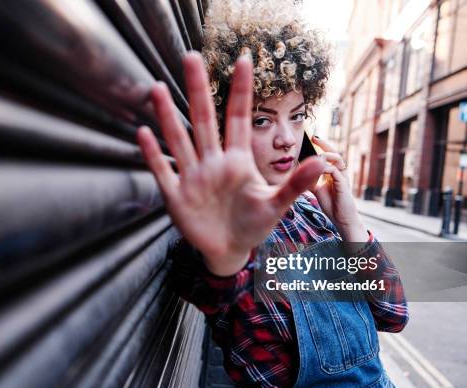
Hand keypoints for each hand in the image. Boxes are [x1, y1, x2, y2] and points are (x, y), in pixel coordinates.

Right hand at [137, 51, 325, 275]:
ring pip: (180, 141)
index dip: (241, 90)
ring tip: (158, 89)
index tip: (244, 60)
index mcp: (237, 160)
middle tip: (191, 57)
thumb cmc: (253, 224)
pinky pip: (163, 171)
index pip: (239, 118)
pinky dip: (154, 155)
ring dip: (168, 117)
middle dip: (198, 90)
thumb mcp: (277, 205)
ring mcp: (193, 177)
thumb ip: (296, 183)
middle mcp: (213, 162)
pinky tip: (144, 133)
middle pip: (204, 120)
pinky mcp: (177, 196)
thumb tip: (323, 162)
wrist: (230, 251)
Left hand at [309, 136, 367, 241]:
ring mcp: (342, 178)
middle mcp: (340, 173)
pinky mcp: (344, 185)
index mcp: (333, 172)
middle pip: (334, 153)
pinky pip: (336, 172)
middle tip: (314, 137)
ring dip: (326, 155)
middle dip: (324, 144)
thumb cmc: (332, 205)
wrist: (342, 219)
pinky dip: (326, 168)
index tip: (311, 138)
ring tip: (316, 155)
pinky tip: (318, 169)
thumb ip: (310, 181)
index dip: (321, 146)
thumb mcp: (316, 190)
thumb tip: (298, 172)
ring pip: (338, 159)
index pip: (328, 155)